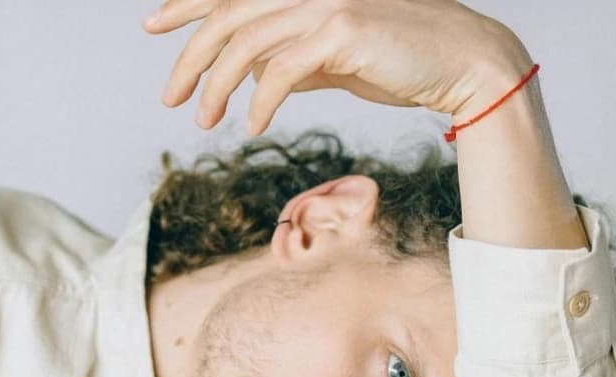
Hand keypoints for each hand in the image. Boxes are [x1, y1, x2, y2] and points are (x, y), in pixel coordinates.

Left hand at [144, 0, 530, 134]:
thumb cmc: (399, 61)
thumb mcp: (334, 59)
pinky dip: (259, 101)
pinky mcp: (342, 30)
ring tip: (204, 121)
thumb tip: (255, 77)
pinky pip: (280, 70)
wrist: (461, 63)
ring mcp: (326, 1)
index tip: (154, 23)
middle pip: (227, 16)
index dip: (187, 3)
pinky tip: (252, 126)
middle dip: (189, 58)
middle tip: (170, 99)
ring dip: (216, 86)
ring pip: (245, 44)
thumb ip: (294, 60)